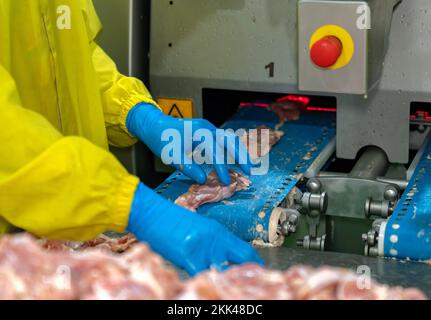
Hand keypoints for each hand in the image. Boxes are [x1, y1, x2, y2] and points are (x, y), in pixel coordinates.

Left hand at [126, 104, 251, 184]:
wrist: (155, 125)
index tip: (226, 181)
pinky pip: (224, 139)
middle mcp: (207, 128)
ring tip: (248, 165)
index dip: (222, 168)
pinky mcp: (208, 131)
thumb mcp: (171, 156)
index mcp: (198, 133)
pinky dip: (232, 149)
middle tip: (250, 171)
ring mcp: (208, 128)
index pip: (215, 152)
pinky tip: (236, 159)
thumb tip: (202, 179)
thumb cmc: (162, 140)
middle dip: (241, 156)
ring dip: (240, 152)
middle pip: (230, 141)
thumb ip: (187, 167)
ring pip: (229, 139)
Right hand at [127, 183, 264, 274]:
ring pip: (222, 271)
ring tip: (224, 287)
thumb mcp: (198, 229)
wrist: (151, 213)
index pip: (245, 251)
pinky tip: (204, 285)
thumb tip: (221, 261)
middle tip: (244, 285)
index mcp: (219, 232)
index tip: (256, 274)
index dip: (253, 265)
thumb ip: (212, 244)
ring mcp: (203, 246)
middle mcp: (215, 239)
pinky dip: (204, 281)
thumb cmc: (170, 221)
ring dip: (223, 280)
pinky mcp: (188, 254)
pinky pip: (202, 274)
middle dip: (243, 274)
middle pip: (241, 260)